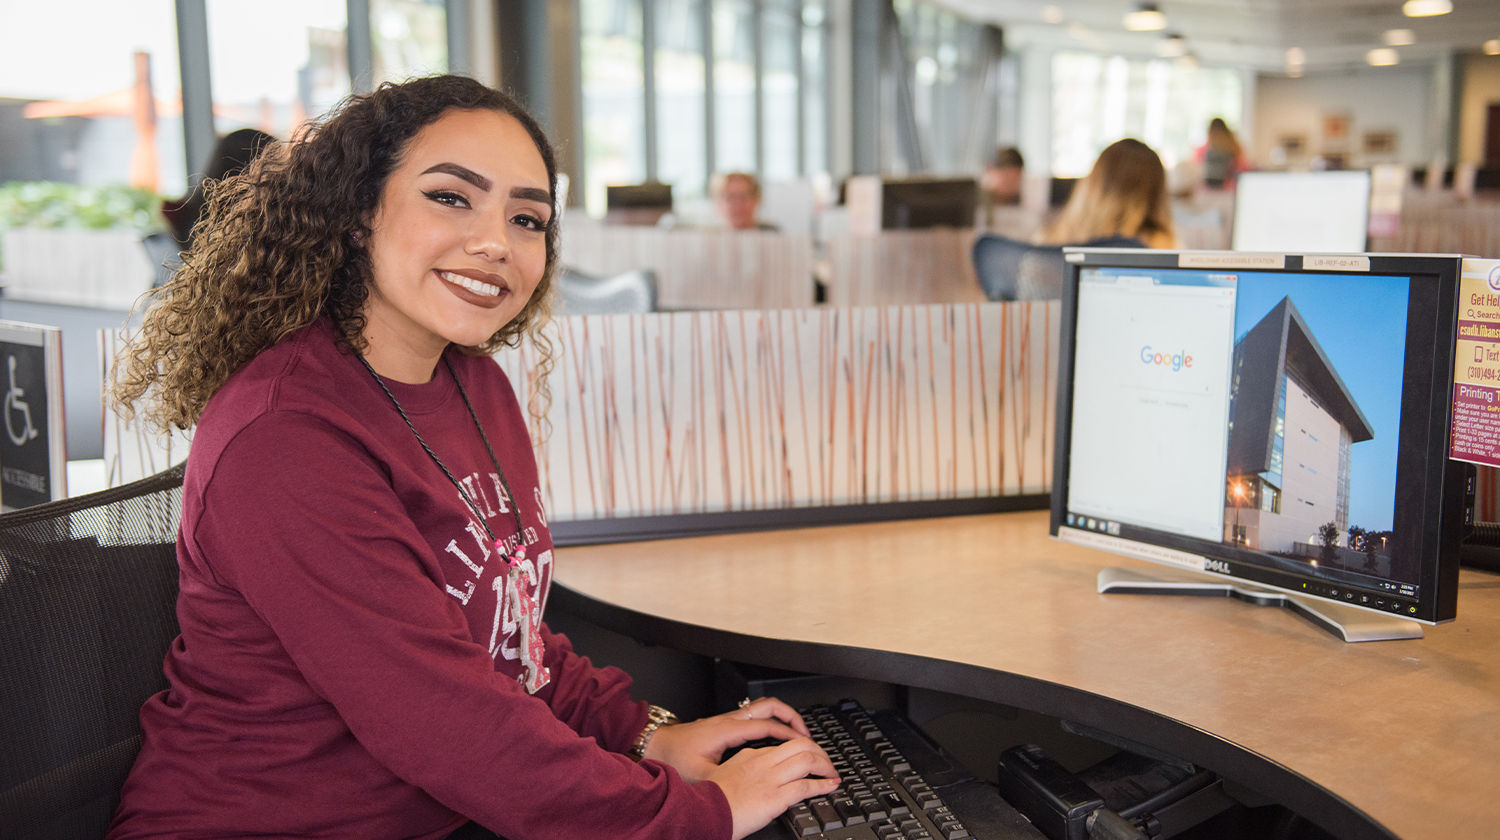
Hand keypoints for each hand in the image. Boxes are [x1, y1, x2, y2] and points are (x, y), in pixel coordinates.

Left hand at [641, 696, 812, 782]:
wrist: (655, 744)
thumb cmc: (674, 757)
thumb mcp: (700, 775)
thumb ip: (724, 779)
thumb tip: (744, 788)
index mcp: (728, 730)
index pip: (768, 726)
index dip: (790, 734)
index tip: (806, 744)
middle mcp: (730, 720)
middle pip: (770, 706)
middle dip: (793, 717)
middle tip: (807, 735)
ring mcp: (728, 719)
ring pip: (763, 707)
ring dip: (783, 717)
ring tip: (796, 734)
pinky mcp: (725, 724)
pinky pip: (756, 715)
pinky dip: (771, 721)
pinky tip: (774, 737)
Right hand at [705, 738, 840, 839]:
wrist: (702, 814)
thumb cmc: (709, 801)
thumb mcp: (725, 778)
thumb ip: (743, 773)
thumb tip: (756, 780)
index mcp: (749, 756)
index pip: (783, 745)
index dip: (801, 749)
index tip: (808, 757)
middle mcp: (762, 762)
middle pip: (800, 745)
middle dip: (819, 751)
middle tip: (826, 761)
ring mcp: (770, 778)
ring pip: (808, 759)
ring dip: (825, 765)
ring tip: (832, 772)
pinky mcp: (776, 796)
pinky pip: (807, 785)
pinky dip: (824, 784)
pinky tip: (831, 786)